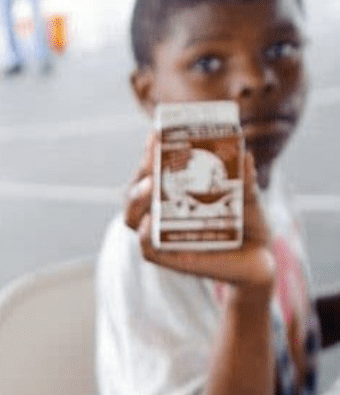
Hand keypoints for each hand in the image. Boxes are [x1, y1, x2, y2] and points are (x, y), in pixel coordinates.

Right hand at [124, 135, 275, 296]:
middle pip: (136, 191)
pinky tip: (149, 223)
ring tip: (151, 186)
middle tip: (153, 159)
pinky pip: (147, 249)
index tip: (156, 134)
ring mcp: (163, 236)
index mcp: (175, 192)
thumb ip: (245, 179)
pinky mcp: (170, 259)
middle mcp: (163, 212)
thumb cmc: (248, 223)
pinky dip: (144, 236)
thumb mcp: (249, 196)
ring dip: (137, 199)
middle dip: (140, 172)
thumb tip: (245, 158)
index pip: (152, 170)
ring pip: (133, 218)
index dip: (149, 152)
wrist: (260, 258)